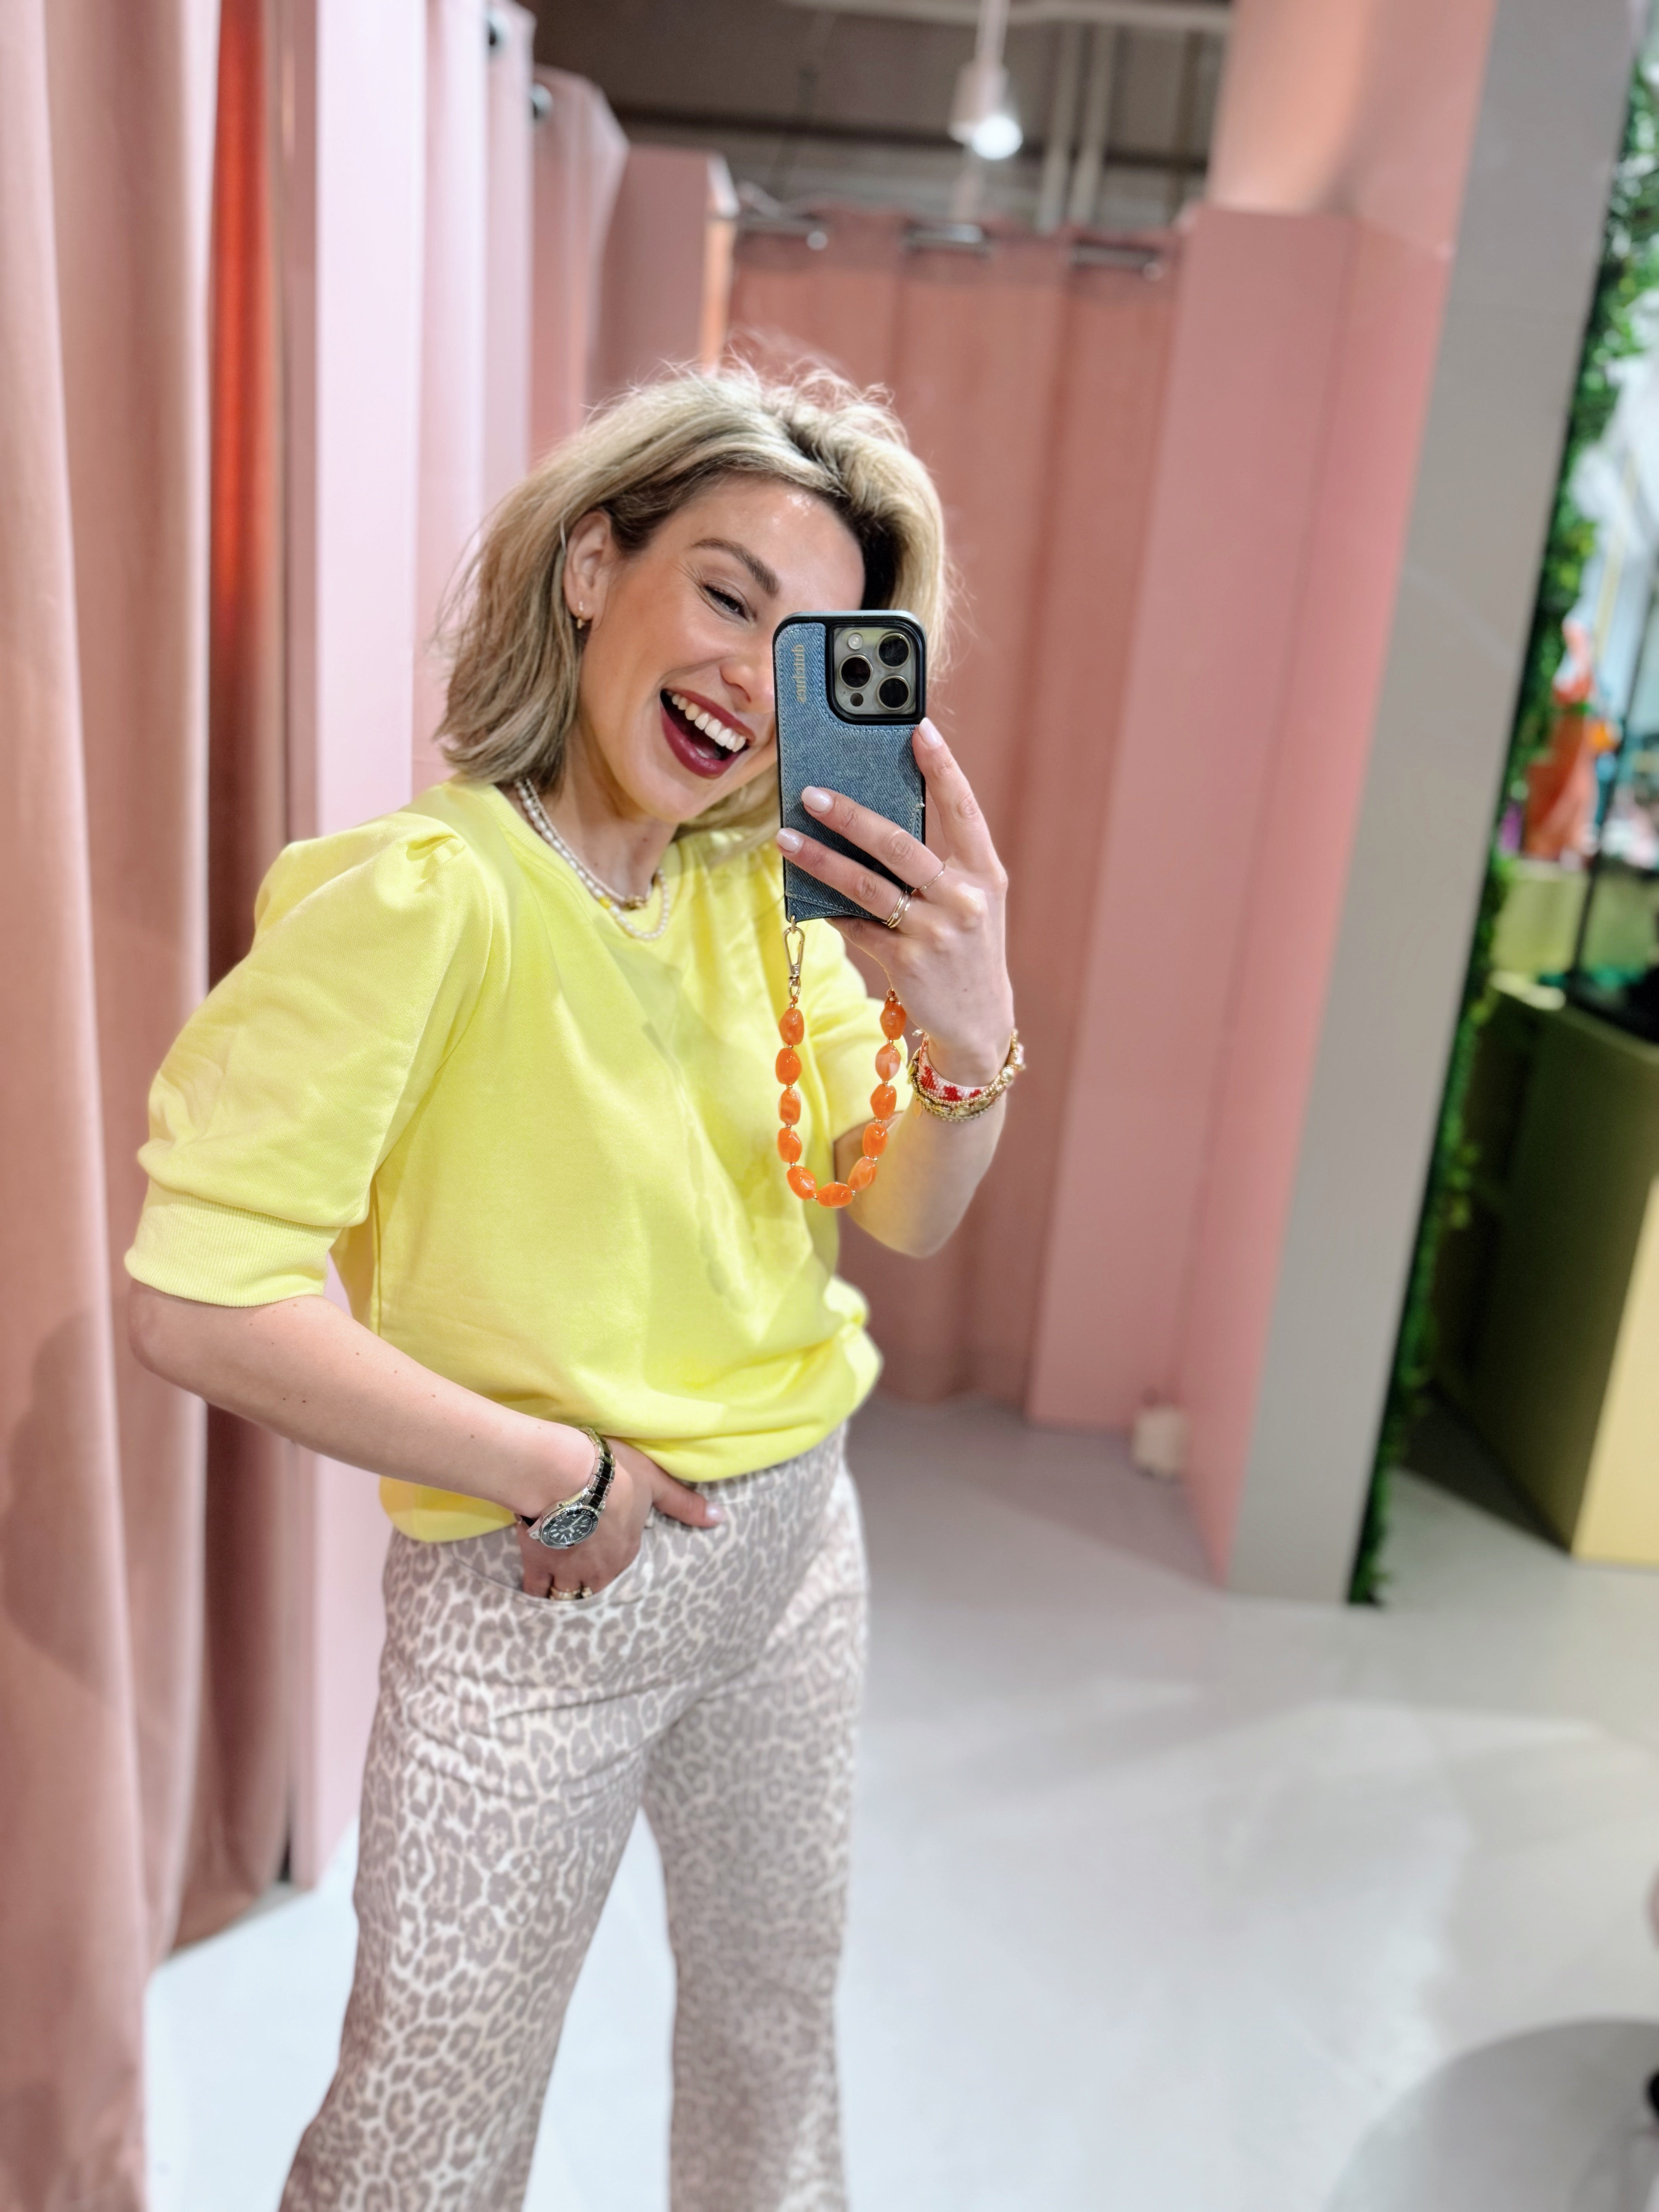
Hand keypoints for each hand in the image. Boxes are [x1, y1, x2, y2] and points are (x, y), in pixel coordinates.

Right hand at [515, 1437, 720, 1596]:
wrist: (567, 1475)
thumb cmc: (617, 1474)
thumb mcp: (656, 1483)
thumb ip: (685, 1505)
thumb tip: (721, 1518)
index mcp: (626, 1552)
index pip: (619, 1565)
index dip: (609, 1557)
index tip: (600, 1550)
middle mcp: (600, 1569)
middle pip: (593, 1586)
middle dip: (586, 1580)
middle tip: (577, 1570)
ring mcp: (568, 1570)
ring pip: (566, 1593)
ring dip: (562, 1588)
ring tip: (556, 1578)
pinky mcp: (538, 1565)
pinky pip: (535, 1591)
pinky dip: (535, 1592)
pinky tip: (533, 1587)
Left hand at [774, 719, 1014, 1084]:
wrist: (979, 1024)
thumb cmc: (968, 950)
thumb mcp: (971, 901)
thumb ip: (940, 862)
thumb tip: (876, 820)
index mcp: (985, 873)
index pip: (963, 808)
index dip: (942, 767)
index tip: (917, 728)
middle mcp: (965, 898)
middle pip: (901, 843)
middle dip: (851, 815)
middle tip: (811, 792)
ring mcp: (937, 932)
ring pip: (869, 884)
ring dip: (822, 859)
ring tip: (786, 838)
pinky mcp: (908, 963)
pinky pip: (858, 926)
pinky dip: (831, 909)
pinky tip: (805, 894)